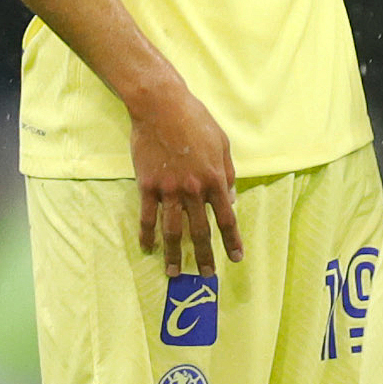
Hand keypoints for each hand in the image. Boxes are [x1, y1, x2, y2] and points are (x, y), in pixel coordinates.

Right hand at [129, 81, 241, 277]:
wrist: (162, 108)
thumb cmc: (196, 122)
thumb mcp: (222, 145)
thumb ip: (228, 173)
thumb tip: (230, 198)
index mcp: (215, 179)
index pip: (227, 217)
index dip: (232, 240)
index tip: (236, 258)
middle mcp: (194, 190)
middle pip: (200, 230)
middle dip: (205, 255)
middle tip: (208, 275)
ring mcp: (169, 190)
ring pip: (172, 231)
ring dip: (174, 254)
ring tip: (175, 273)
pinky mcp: (147, 186)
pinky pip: (148, 217)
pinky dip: (147, 235)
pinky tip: (147, 248)